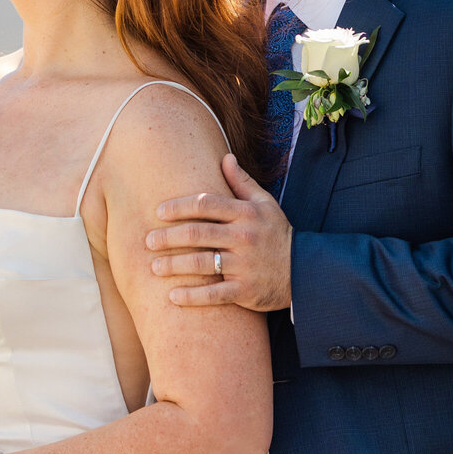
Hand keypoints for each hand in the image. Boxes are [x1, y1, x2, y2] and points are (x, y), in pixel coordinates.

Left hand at [146, 152, 292, 310]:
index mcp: (245, 213)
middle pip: (196, 234)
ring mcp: (243, 265)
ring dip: (173, 266)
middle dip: (167, 237)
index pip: (205, 204)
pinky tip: (172, 296)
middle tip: (148, 240)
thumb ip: (242, 182)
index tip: (158, 211)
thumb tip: (225, 157)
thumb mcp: (265, 204)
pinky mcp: (245, 291)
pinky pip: (213, 294)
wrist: (304, 271)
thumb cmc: (277, 234)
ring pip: (200, 264)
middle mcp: (243, 237)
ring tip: (154, 267)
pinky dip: (191, 296)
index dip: (178, 206)